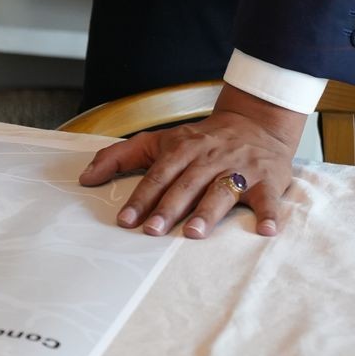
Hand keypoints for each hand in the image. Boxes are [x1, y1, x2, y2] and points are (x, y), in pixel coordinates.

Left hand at [77, 85, 302, 238]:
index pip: (157, 175)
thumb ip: (119, 156)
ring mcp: (239, 169)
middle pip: (185, 185)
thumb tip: (85, 178)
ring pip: (221, 191)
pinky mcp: (268, 181)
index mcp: (181, 149)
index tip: (125, 220)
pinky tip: (265, 230)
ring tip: (193, 233)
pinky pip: (269, 199)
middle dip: (168, 208)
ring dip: (208, 212)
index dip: (141, 198)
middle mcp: (208, 159)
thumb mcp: (158, 140)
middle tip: (152, 231)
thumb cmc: (200, 139)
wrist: (255, 122)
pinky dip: (269, 214)